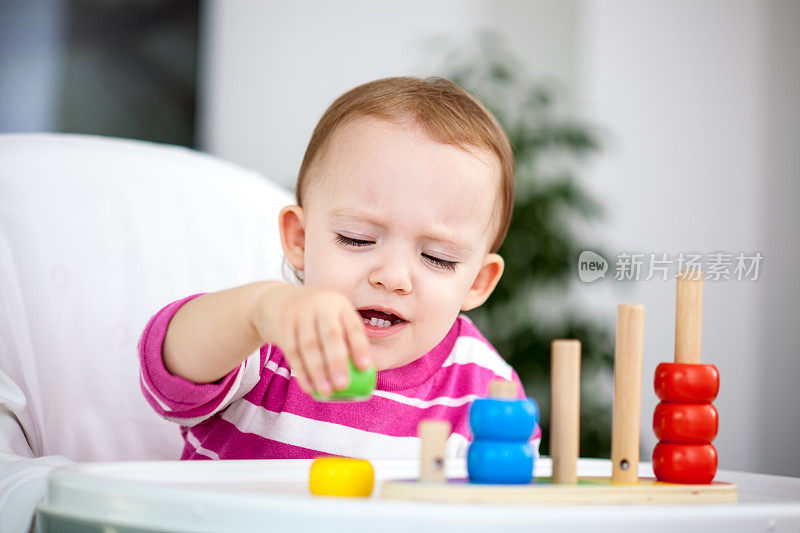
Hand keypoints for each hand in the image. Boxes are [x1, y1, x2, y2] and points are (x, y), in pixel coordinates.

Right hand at [253, 284, 370, 395]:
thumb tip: (365, 376)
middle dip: (337, 362)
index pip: (353, 327)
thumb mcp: (334, 318)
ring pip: (309, 346)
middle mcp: (322, 306)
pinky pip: (292, 352)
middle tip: (343, 385)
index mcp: (340, 305)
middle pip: (330, 336)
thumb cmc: (318, 319)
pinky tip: (309, 388)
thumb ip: (347, 341)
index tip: (365, 368)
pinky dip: (302, 372)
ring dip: (318, 372)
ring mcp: (300, 314)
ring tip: (327, 392)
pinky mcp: (283, 326)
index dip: (360, 347)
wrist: (280, 300)